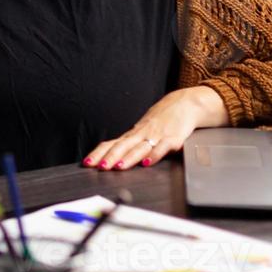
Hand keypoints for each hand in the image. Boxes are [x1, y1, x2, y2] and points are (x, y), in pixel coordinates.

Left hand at [83, 86, 227, 170]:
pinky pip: (162, 147)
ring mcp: (156, 136)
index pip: (111, 144)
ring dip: (128, 158)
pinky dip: (154, 155)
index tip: (87, 163)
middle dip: (109, 158)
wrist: (184, 104)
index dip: (98, 153)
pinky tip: (148, 163)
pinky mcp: (173, 138)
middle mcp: (141, 134)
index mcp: (132, 134)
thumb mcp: (142, 131)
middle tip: (99, 168)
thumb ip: (131, 145)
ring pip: (139, 148)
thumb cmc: (161, 120)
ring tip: (118, 167)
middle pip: (122, 146)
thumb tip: (112, 158)